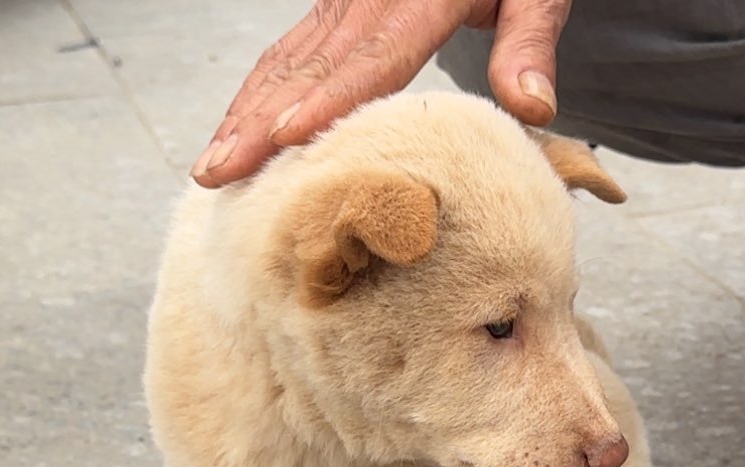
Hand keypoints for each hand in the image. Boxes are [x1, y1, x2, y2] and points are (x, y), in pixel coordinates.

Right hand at [191, 0, 571, 186]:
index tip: (287, 137)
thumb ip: (531, 43)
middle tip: (218, 172)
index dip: (328, 99)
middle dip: (257, 122)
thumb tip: (533, 108)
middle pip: (308, 65)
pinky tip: (233, 130)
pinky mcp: (333, 7)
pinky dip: (255, 93)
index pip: (373, 55)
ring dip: (244, 114)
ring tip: (211, 166)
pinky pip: (287, 52)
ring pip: (285, 60)